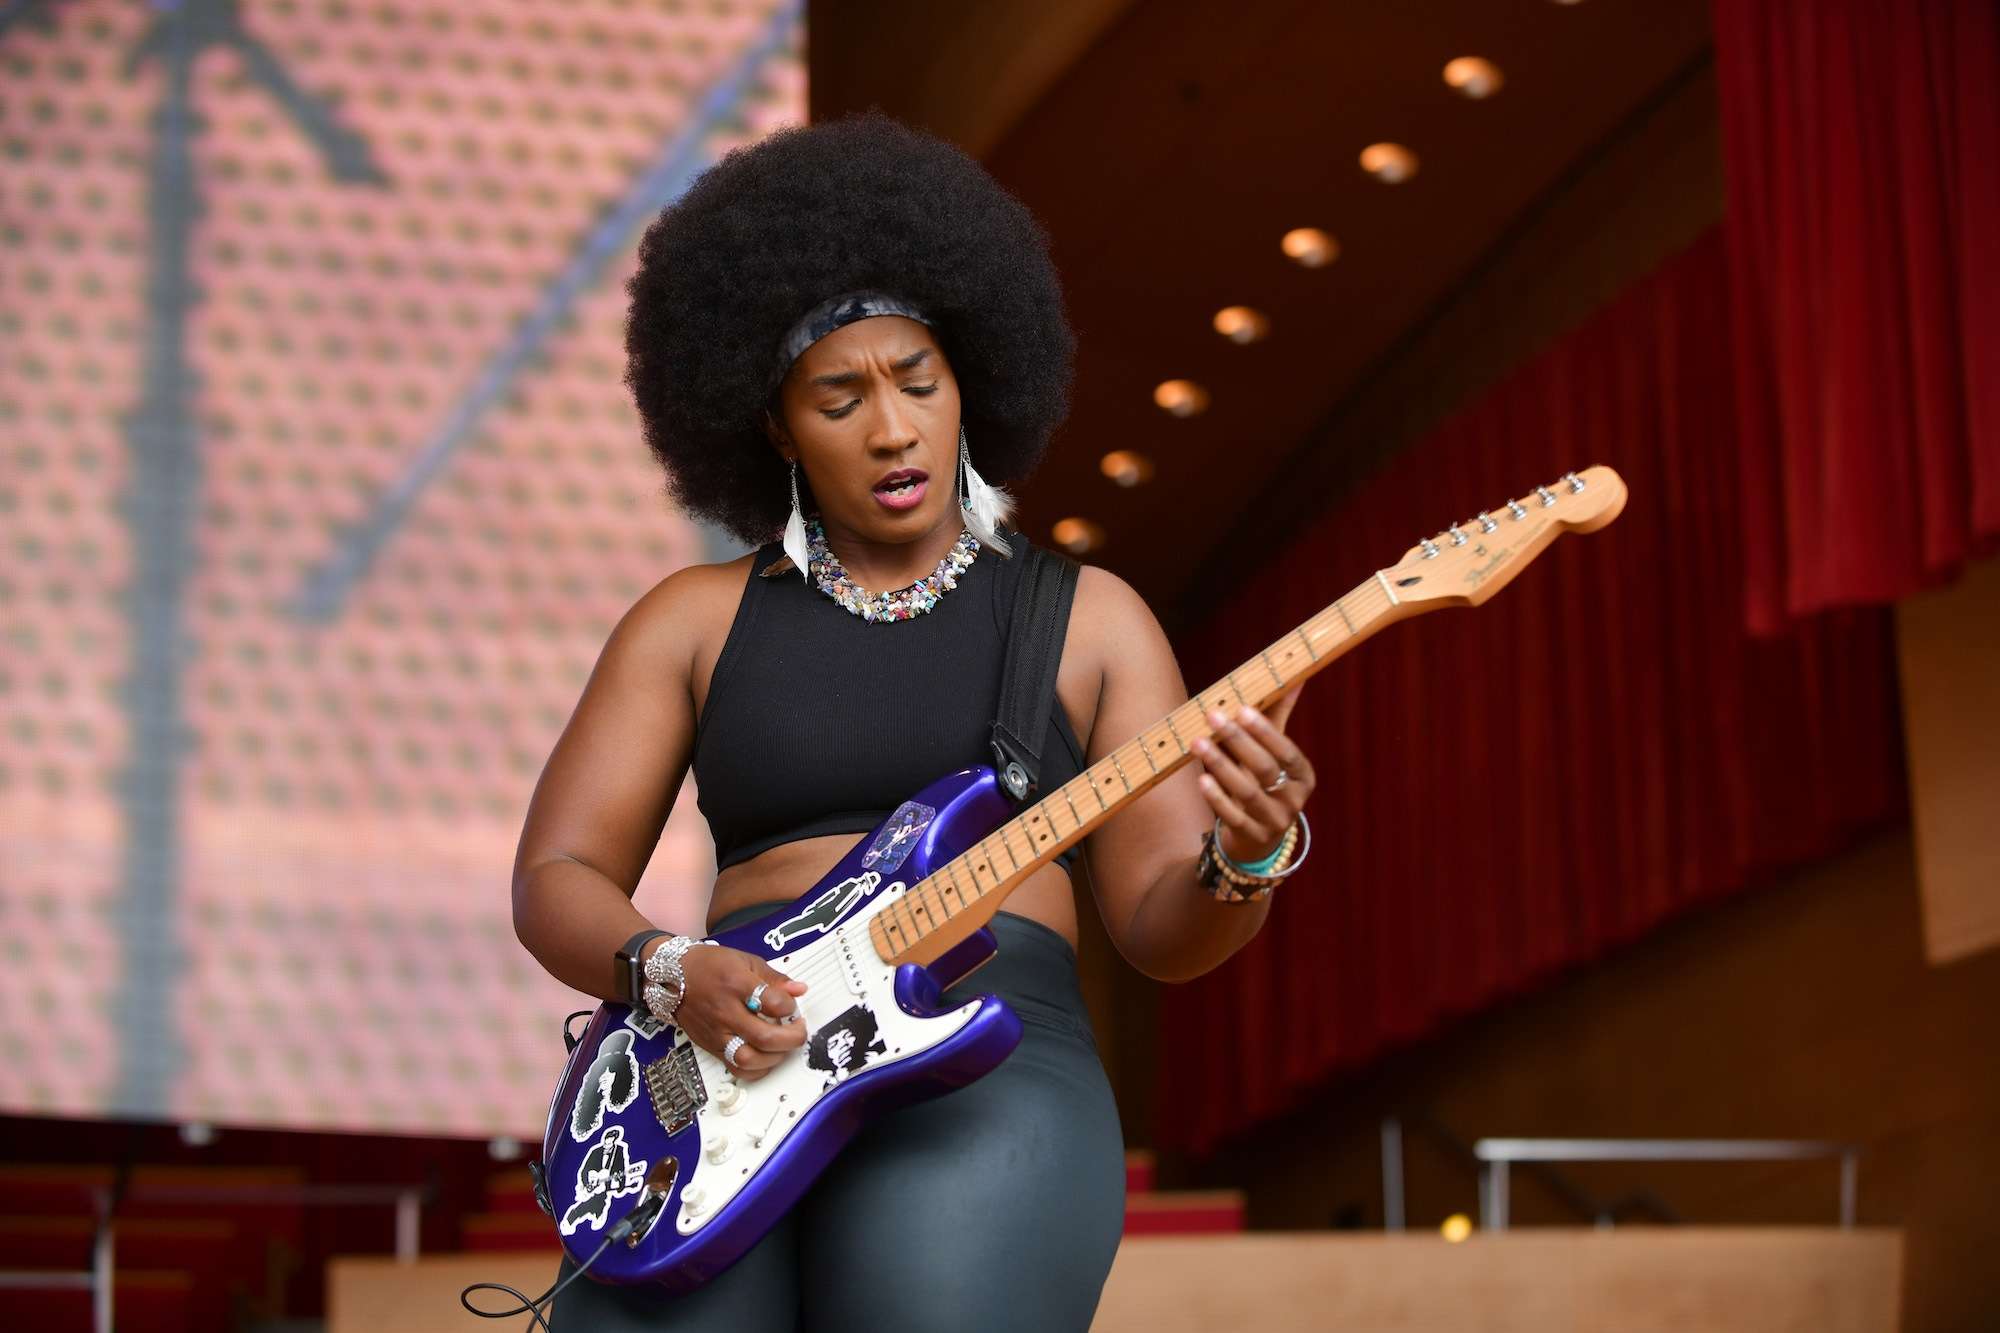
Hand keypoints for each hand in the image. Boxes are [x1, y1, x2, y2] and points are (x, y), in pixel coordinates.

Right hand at [665, 944, 808, 1082]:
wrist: (672, 976)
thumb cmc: (709, 966)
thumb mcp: (745, 960)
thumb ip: (774, 978)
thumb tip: (798, 990)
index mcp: (736, 984)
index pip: (772, 1003)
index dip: (790, 1007)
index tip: (792, 1005)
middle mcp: (725, 1011)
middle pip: (763, 1037)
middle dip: (791, 1038)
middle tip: (798, 1031)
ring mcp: (716, 1032)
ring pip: (748, 1059)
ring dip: (774, 1057)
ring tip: (782, 1046)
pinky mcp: (710, 1047)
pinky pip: (736, 1069)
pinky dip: (756, 1070)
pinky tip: (765, 1058)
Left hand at [1190, 687, 1314, 865]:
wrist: (1259, 838)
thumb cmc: (1266, 784)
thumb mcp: (1276, 756)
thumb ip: (1279, 718)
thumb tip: (1294, 677)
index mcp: (1303, 775)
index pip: (1287, 752)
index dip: (1265, 731)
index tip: (1241, 709)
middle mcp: (1294, 799)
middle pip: (1265, 769)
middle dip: (1238, 741)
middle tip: (1212, 716)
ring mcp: (1274, 821)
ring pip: (1247, 791)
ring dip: (1220, 765)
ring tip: (1198, 742)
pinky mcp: (1253, 837)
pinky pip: (1233, 816)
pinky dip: (1217, 797)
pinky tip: (1201, 779)